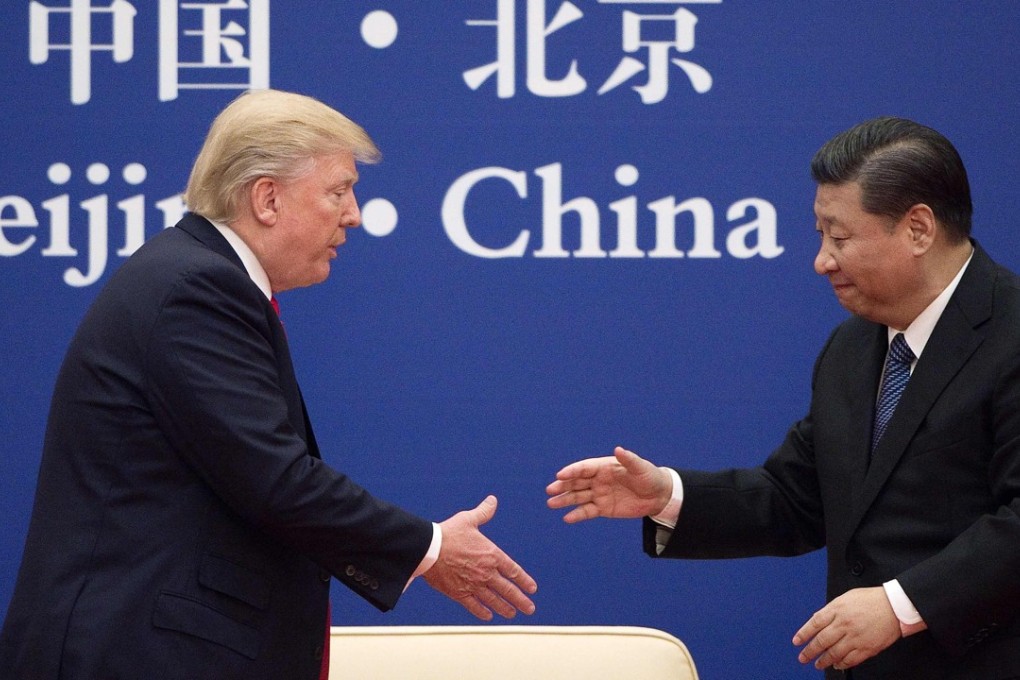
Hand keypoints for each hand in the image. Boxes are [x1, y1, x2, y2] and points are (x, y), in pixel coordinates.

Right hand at [424, 495, 536, 620]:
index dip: (525, 581)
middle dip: (520, 600)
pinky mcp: (459, 593)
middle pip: (508, 590)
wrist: (428, 549)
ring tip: (512, 614)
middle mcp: (486, 572)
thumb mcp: (468, 519)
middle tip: (530, 608)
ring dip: (505, 608)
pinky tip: (488, 616)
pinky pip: (474, 606)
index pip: (513, 571)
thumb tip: (493, 500)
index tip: (532, 588)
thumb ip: (483, 512)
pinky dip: (482, 612)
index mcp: (491, 554)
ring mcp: (473, 584)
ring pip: (494, 601)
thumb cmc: (449, 532)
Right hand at [545, 446, 672, 522]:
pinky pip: (587, 512)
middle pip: (576, 482)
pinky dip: (577, 515)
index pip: (584, 468)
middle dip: (563, 486)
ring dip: (564, 500)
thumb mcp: (640, 467)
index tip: (560, 475)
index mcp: (604, 467)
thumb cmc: (649, 476)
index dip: (572, 471)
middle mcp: (598, 480)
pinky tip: (567, 518)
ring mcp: (599, 494)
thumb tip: (618, 449)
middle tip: (550, 490)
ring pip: (578, 497)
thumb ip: (628, 459)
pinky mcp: (603, 508)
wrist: (658, 496)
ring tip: (551, 503)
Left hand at [792, 587, 900, 670]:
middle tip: (803, 657)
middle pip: (822, 641)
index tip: (797, 642)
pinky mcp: (867, 648)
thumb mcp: (845, 597)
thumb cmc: (872, 599)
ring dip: (824, 660)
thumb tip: (819, 620)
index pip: (814, 623)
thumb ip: (831, 610)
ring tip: (818, 664)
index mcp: (837, 610)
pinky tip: (837, 665)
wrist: (895, 606)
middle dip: (810, 651)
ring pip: (834, 653)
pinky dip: (842, 664)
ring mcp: (855, 638)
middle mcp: (844, 624)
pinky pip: (851, 660)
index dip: (803, 634)